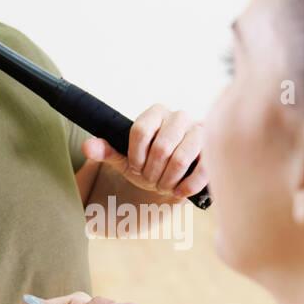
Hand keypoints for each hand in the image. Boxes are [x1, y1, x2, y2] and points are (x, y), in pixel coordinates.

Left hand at [81, 103, 208, 199]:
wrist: (177, 175)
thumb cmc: (149, 164)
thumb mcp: (125, 158)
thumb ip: (106, 151)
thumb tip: (88, 147)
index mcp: (156, 112)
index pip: (140, 132)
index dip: (135, 157)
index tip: (135, 168)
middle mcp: (179, 116)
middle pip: (161, 147)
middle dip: (152, 173)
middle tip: (151, 182)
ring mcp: (200, 130)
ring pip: (180, 158)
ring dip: (168, 180)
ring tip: (165, 186)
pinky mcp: (214, 150)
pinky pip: (202, 169)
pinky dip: (187, 186)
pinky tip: (179, 192)